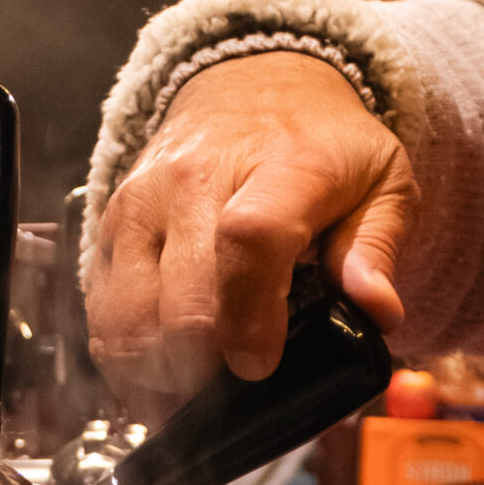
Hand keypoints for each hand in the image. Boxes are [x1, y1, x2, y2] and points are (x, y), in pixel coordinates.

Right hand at [86, 52, 415, 399]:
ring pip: (127, 316)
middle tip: (234, 398)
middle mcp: (193, 182)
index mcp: (277, 168)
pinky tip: (160, 375)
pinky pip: (101, 311)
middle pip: (179, 301)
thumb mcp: (381, 181)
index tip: (259, 366)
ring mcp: (142, 205)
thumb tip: (378, 310)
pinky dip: (125, 357)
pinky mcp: (109, 227)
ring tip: (194, 399)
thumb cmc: (321, 144)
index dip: (248, 318)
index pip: (247, 242)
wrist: (250, 85)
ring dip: (156, 375)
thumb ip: (378, 249)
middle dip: (204, 371)